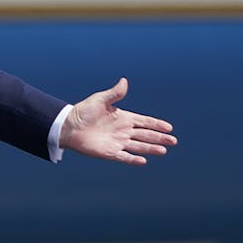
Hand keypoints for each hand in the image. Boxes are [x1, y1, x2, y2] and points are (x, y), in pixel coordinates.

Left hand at [59, 77, 174, 164]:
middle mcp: (123, 131)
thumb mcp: (99, 100)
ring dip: (150, 149)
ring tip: (163, 150)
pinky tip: (143, 161)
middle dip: (159, 138)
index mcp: (123, 118)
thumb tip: (124, 81)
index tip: (169, 127)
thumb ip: (114, 93)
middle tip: (173, 141)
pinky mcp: (109, 152)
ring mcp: (117, 142)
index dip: (156, 124)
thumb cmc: (83, 111)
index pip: (144, 121)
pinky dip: (134, 159)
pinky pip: (124, 157)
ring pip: (138, 146)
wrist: (68, 126)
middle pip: (145, 135)